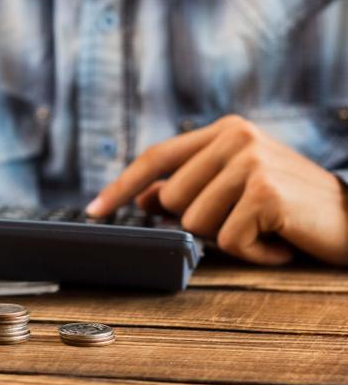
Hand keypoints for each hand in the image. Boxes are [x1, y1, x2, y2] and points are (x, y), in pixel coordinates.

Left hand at [86, 115, 347, 265]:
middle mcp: (237, 137)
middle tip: (248, 218)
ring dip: (230, 238)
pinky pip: (228, 241)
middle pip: (173, 200)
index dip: (121, 186)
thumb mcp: (236, 190)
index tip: (93, 210)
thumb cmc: (292, 207)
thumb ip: (189, 187)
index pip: (157, 157)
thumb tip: (143, 199)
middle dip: (205, 222)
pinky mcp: (265, 193)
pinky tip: (280, 241)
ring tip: (266, 228)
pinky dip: (253, 253)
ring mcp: (251, 162)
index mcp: (226, 130)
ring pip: (195, 223)